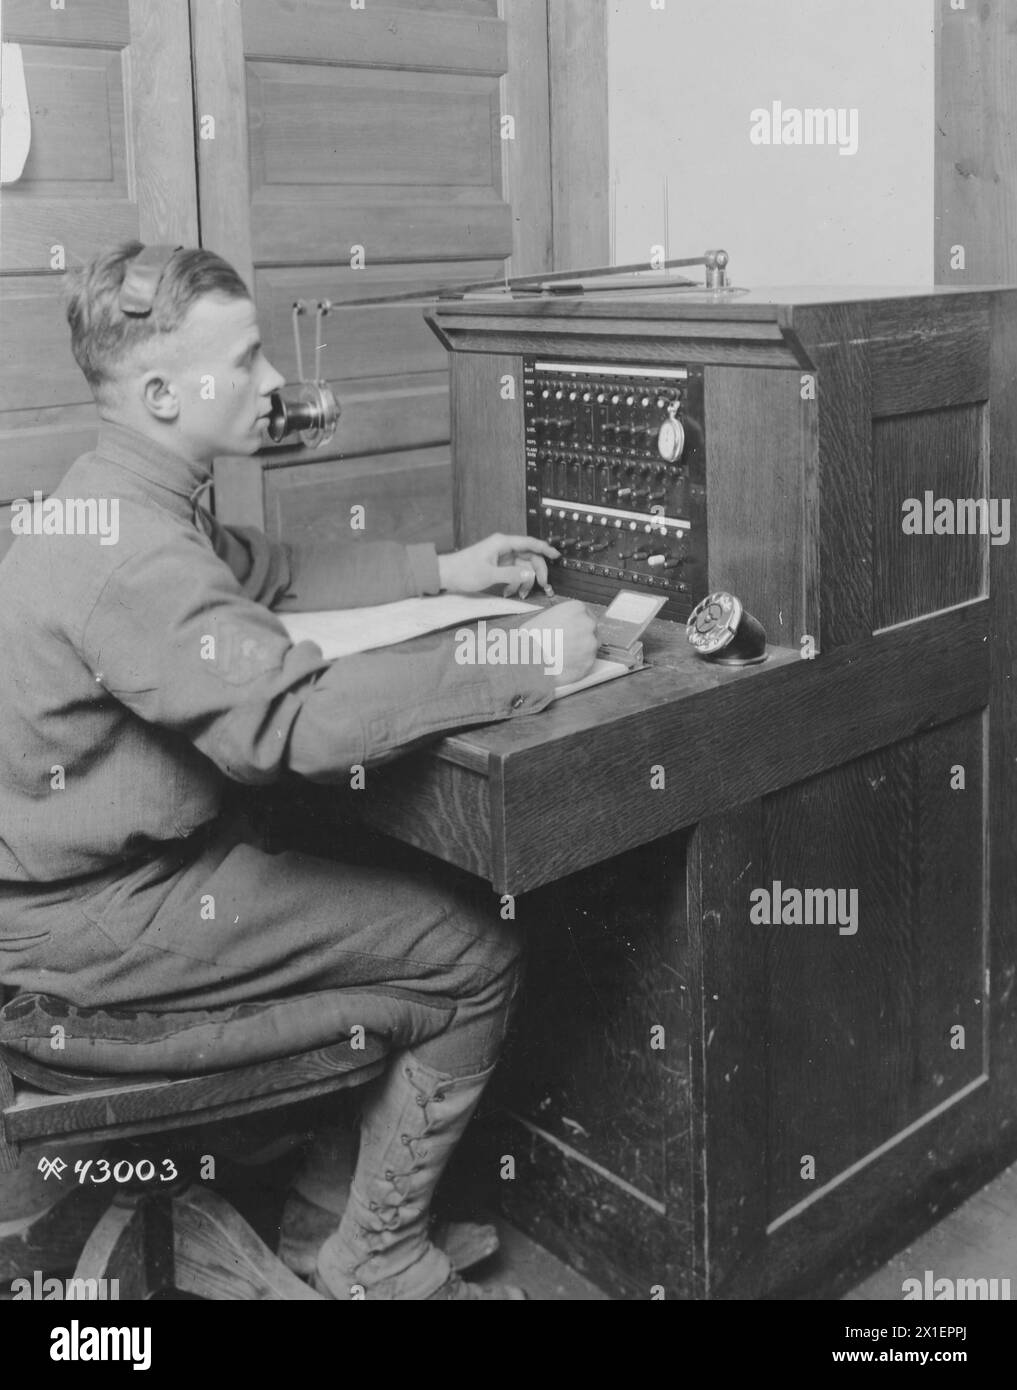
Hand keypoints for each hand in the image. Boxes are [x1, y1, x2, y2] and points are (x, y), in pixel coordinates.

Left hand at [438, 533, 557, 598]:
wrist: (445, 574)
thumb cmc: (463, 571)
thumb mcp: (489, 575)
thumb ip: (512, 574)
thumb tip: (531, 573)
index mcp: (502, 543)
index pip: (530, 543)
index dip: (545, 549)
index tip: (557, 556)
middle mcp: (504, 548)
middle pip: (529, 557)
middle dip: (537, 572)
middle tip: (543, 586)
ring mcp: (501, 557)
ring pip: (523, 567)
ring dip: (524, 581)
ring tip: (521, 594)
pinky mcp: (498, 566)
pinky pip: (514, 573)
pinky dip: (514, 583)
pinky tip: (510, 592)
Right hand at [521, 599, 597, 686]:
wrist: (526, 657)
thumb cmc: (530, 638)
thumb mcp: (545, 618)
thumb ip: (561, 620)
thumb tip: (564, 627)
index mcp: (577, 609)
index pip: (587, 616)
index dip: (579, 626)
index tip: (574, 632)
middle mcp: (588, 624)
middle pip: (591, 632)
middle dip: (581, 639)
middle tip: (567, 646)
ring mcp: (590, 644)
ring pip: (590, 649)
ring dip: (579, 653)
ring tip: (561, 657)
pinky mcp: (588, 662)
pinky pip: (585, 664)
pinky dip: (576, 666)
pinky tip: (563, 665)